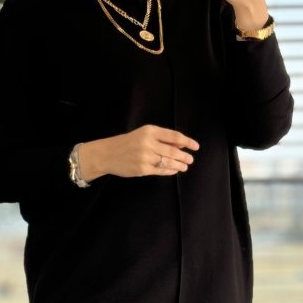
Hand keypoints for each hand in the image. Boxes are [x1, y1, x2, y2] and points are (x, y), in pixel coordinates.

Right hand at [82, 125, 198, 179]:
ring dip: (179, 165)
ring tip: (184, 167)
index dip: (187, 142)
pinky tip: (174, 171)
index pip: (174, 136)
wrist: (107, 154)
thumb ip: (161, 139)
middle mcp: (148, 143)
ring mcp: (145, 157)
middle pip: (173, 151)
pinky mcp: (142, 169)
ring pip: (169, 162)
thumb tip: (181, 145)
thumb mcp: (143, 135)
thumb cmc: (127, 143)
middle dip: (185, 156)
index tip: (195, 146)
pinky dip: (170, 171)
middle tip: (190, 160)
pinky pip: (161, 171)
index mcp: (149, 131)